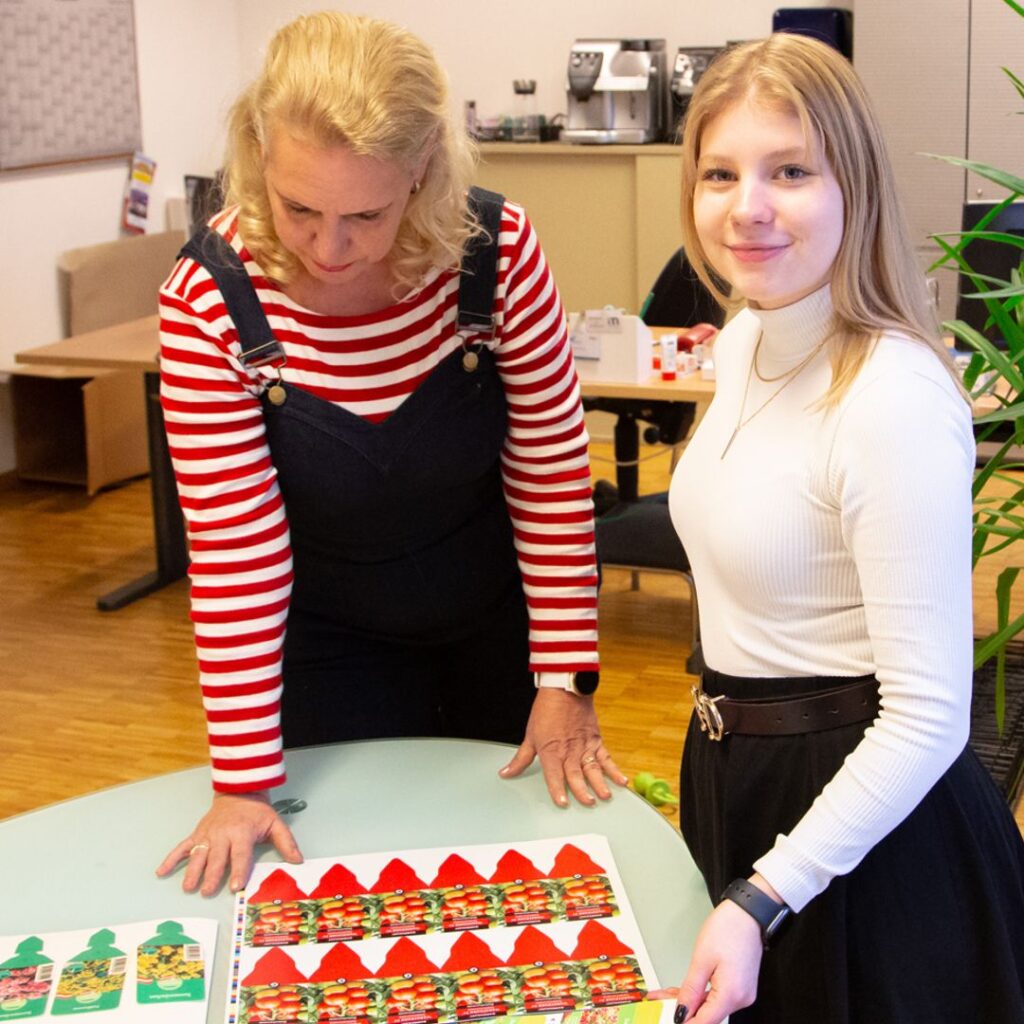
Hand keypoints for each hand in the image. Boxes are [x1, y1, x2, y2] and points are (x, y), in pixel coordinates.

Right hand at [156, 791, 302, 896]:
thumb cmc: (257, 812)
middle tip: (208, 891)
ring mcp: (208, 834)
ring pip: (198, 854)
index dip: (239, 870)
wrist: (239, 791)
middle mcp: (223, 834)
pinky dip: (171, 858)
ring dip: (192, 871)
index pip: (241, 854)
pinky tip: (161, 871)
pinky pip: (182, 846)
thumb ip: (286, 842)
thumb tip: (298, 860)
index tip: (235, 885)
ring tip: (188, 887)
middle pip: (217, 857)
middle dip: (212, 875)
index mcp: (242, 833)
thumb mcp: (275, 823)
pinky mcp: (197, 834)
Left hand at [499, 688, 627, 806]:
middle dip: (582, 791)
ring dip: (600, 783)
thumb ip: (521, 759)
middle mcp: (569, 751)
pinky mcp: (596, 740)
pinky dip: (614, 770)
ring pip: (593, 768)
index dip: (558, 790)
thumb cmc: (546, 711)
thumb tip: (506, 774)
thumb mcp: (530, 736)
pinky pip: (606, 758)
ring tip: (604, 796)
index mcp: (550, 751)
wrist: (565, 689)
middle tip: (588, 803)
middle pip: (576, 775)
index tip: (562, 803)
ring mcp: (584, 746)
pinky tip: (621, 781)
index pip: (554, 775)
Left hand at [667, 899, 763, 1022]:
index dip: (684, 1021)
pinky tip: (685, 990)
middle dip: (682, 1009)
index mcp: (731, 994)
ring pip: (711, 1006)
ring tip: (667, 993)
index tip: (667, 1017)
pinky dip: (701, 994)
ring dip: (689, 1001)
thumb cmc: (728, 929)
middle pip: (707, 1015)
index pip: (704, 1022)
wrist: (748, 912)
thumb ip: (690, 990)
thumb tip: (681, 1012)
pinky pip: (718, 996)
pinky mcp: (740, 986)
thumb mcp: (701, 959)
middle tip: (660, 1000)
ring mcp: (742, 993)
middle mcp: (741, 999)